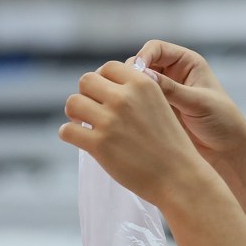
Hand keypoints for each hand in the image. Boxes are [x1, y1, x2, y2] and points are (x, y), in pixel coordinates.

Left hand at [61, 61, 213, 207]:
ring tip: (82, 125)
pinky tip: (79, 140)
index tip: (103, 95)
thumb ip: (137, 93)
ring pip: (72, 103)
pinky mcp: (99, 144)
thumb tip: (106, 86)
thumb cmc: (170, 145)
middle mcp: (124, 98)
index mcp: (142, 84)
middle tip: (91, 111)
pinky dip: (69, 134)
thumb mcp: (161, 106)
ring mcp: (110, 121)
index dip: (102, 80)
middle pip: (86, 80)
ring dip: (74, 113)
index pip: (109, 67)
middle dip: (86, 94)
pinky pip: (67, 130)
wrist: (178, 177)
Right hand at [133, 40, 245, 161]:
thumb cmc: (223, 122)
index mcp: (187, 62)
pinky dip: (133, 107)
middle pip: (142, 64)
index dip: (142, 57)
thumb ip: (171, 89)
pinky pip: (140, 103)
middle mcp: (174, 74)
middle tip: (128, 91)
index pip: (156, 48)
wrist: (228, 151)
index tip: (135, 73)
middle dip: (132, 75)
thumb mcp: (198, 102)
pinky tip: (130, 116)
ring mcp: (165, 93)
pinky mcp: (159, 111)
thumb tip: (143, 75)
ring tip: (127, 105)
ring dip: (131, 92)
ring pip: (138, 85)